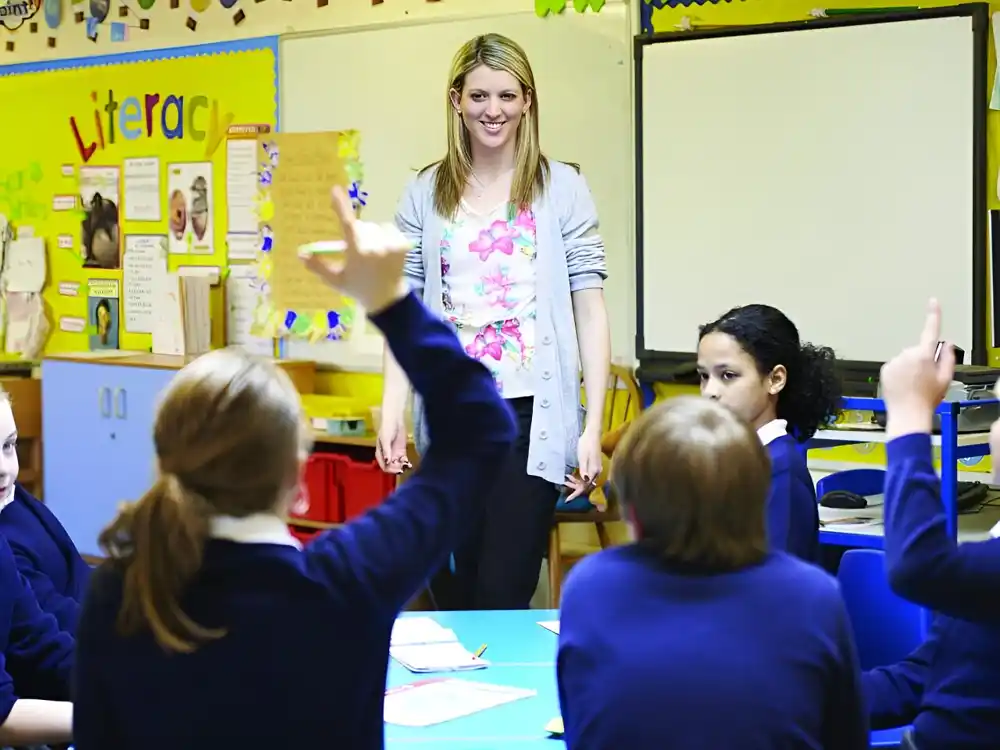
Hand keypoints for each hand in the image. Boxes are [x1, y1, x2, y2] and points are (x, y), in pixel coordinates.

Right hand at [300, 185, 409, 313]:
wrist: (387, 299)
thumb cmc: (357, 288)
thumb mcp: (335, 279)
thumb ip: (318, 266)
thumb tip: (301, 254)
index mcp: (357, 252)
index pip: (347, 224)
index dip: (341, 206)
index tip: (335, 190)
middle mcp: (375, 246)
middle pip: (361, 226)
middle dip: (357, 234)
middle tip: (358, 252)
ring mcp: (391, 245)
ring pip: (375, 227)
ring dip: (371, 235)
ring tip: (372, 254)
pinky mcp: (403, 244)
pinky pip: (389, 229)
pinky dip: (385, 237)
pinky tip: (384, 252)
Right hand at [376, 414, 410, 474]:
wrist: (395, 420)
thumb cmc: (387, 428)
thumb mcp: (385, 439)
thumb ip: (386, 451)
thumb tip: (387, 462)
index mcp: (380, 454)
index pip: (384, 466)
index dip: (390, 469)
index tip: (396, 469)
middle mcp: (387, 456)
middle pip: (391, 467)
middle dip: (396, 469)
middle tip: (403, 468)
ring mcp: (394, 454)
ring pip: (397, 465)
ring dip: (401, 467)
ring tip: (407, 467)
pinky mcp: (401, 452)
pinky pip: (403, 461)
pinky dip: (405, 464)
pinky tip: (409, 465)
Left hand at [564, 427, 602, 501]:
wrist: (592, 434)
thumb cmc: (586, 444)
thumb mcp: (583, 457)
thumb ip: (584, 470)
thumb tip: (585, 481)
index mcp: (594, 471)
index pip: (585, 487)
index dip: (576, 494)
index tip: (567, 500)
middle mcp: (597, 472)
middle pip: (585, 485)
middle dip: (574, 487)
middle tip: (564, 485)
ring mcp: (596, 469)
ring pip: (585, 480)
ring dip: (575, 481)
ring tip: (566, 479)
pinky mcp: (593, 466)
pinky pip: (586, 475)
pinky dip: (578, 476)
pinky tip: (571, 474)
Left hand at [880, 299, 954, 436]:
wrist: (907, 413)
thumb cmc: (926, 398)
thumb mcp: (945, 378)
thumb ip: (947, 358)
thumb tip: (946, 344)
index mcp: (924, 355)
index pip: (931, 330)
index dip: (933, 314)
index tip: (933, 301)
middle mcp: (907, 354)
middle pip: (917, 351)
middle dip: (921, 360)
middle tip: (924, 379)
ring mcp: (894, 361)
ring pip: (904, 359)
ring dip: (908, 368)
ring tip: (912, 385)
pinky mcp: (885, 369)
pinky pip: (894, 366)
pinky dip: (898, 373)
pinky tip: (902, 385)